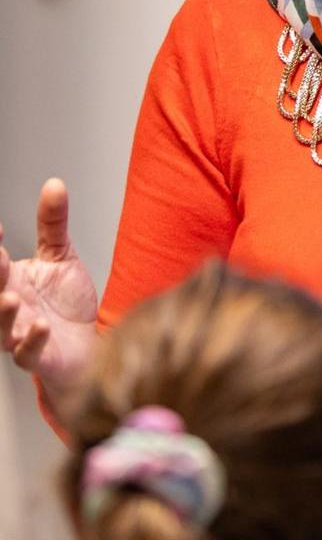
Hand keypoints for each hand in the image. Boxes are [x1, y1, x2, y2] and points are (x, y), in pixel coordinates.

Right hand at [0, 179, 97, 400]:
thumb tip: (54, 185)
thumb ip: (52, 224)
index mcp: (11, 280)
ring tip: (9, 298)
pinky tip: (40, 327)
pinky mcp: (39, 358)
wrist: (89, 342)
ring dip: (2, 314)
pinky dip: (31, 342)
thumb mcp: (60, 256)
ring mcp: (21, 335)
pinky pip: (29, 354)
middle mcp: (11, 307)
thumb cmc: (66, 304)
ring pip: (2, 328)